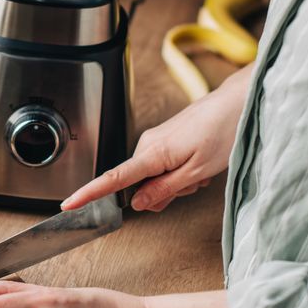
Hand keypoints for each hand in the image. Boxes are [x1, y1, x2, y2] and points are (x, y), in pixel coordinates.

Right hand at [62, 65, 252, 211]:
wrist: (238, 103)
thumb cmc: (223, 132)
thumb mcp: (197, 172)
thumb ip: (164, 190)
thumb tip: (138, 204)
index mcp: (153, 153)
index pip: (114, 179)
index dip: (90, 193)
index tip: (69, 204)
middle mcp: (148, 144)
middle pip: (140, 185)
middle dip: (164, 193)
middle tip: (192, 185)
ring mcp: (156, 139)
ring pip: (155, 177)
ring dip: (177, 182)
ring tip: (200, 171)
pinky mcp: (165, 138)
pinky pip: (163, 165)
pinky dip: (180, 172)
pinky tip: (199, 163)